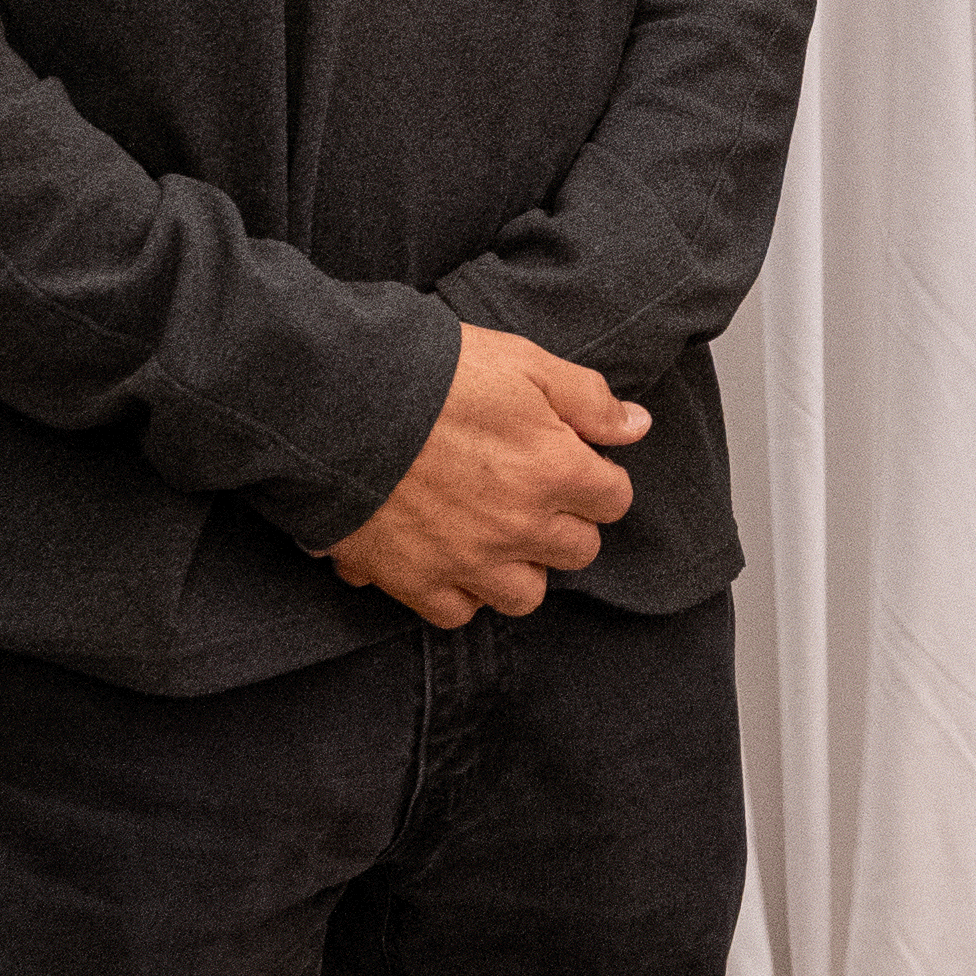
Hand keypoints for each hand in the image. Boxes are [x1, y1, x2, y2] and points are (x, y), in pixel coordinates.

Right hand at [323, 326, 644, 624]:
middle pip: (577, 550)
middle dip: (564, 521)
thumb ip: (588, 400)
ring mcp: (468, 561)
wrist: (338, 401)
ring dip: (519, 566)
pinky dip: (459, 591)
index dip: (596, 476)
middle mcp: (521, 527)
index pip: (614, 498)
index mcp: (555, 471)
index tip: (571, 460)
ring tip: (495, 532)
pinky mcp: (416, 580)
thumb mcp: (524, 363)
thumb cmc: (434, 373)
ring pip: (525, 593)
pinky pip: (459, 612)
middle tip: (532, 491)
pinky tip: (448, 555)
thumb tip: (637, 426)